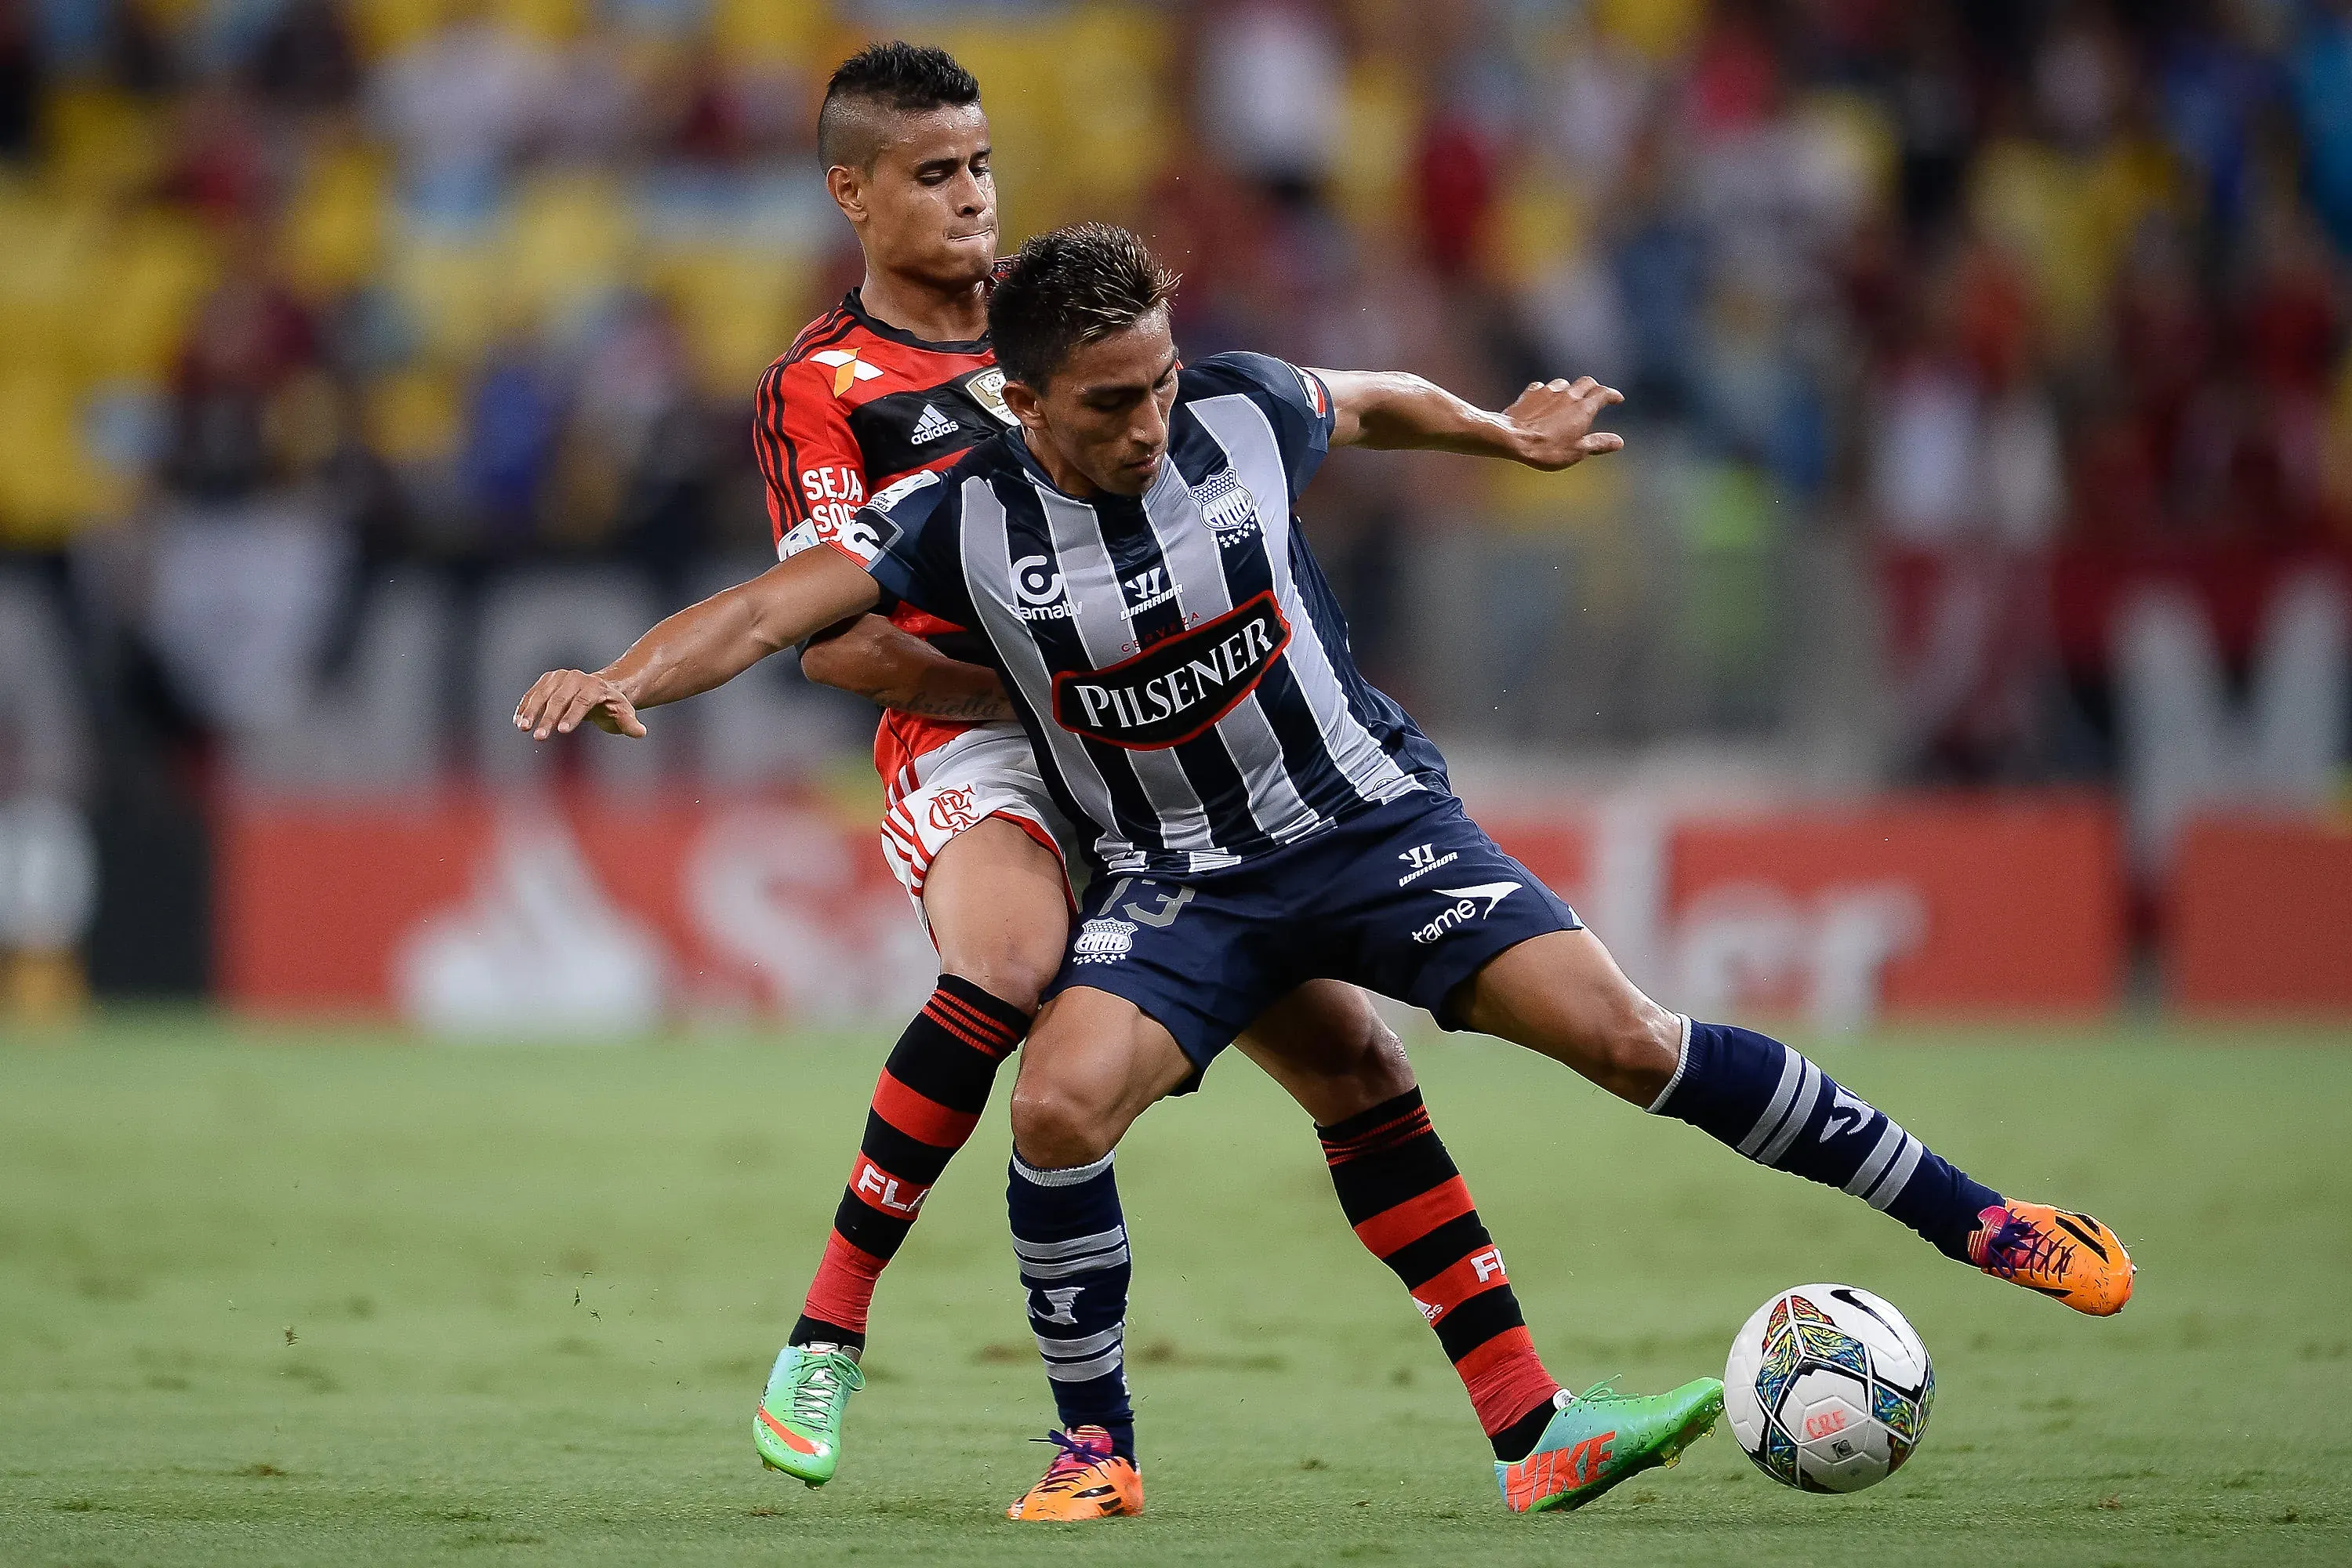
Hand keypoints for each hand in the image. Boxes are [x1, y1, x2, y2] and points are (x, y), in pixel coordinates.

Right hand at [513, 669, 646, 739]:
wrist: (600, 689)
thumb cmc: (613, 706)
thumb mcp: (624, 715)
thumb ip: (629, 724)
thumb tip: (641, 732)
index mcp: (595, 687)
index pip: (582, 702)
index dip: (572, 716)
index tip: (562, 731)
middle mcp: (576, 679)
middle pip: (560, 699)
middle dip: (548, 718)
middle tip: (539, 737)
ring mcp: (559, 678)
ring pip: (542, 695)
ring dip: (531, 711)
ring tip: (522, 728)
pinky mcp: (546, 681)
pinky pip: (533, 694)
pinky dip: (525, 707)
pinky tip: (518, 722)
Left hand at [1502, 377, 1624, 470]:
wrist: (1510, 439)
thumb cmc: (1545, 449)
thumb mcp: (1576, 452)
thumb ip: (1597, 444)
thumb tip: (1618, 442)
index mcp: (1583, 408)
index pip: (1603, 394)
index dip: (1612, 395)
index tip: (1617, 399)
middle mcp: (1568, 395)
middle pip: (1587, 382)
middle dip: (1594, 387)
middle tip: (1597, 395)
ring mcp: (1547, 391)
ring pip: (1564, 383)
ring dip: (1569, 389)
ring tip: (1569, 399)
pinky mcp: (1529, 394)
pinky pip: (1541, 387)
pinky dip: (1546, 392)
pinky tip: (1543, 400)